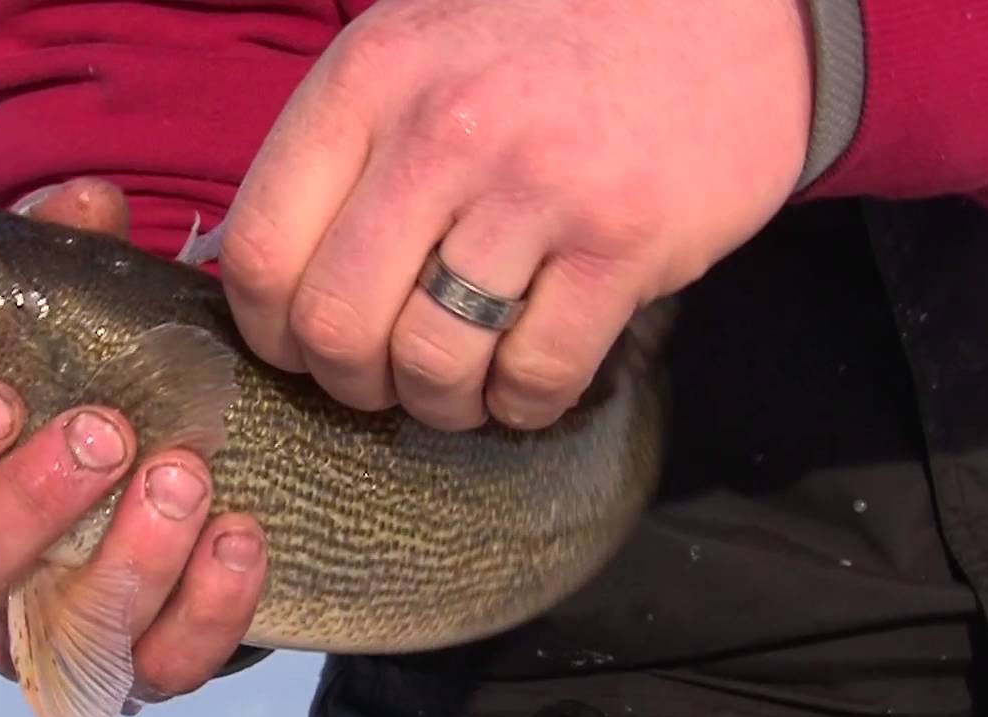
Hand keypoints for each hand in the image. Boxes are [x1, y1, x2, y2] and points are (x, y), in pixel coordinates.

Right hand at [0, 179, 267, 716]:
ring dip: (125, 556)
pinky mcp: (122, 672)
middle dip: (25, 503)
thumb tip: (87, 203)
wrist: (180, 469)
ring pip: (51, 632)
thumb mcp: (69, 320)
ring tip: (187, 477)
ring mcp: (35, 632)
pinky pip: (153, 672)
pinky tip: (241, 539)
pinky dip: (204, 610)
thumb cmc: (88, 389)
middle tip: (104, 433)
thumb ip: (63, 264)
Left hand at [217, 0, 813, 429]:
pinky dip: (521, 405)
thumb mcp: (417, 52)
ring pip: (431, 363)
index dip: (267, 332)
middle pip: (335, 326)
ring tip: (456, 386)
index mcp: (369, 82)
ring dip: (436, 403)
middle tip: (380, 380)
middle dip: (348, 383)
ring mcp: (538, 187)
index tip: (297, 348)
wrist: (726, 6)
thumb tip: (270, 279)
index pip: (261, 251)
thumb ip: (341, 150)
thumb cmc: (548, 44)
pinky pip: (537, 376)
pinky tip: (527, 382)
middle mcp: (443, 131)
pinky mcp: (625, 241)